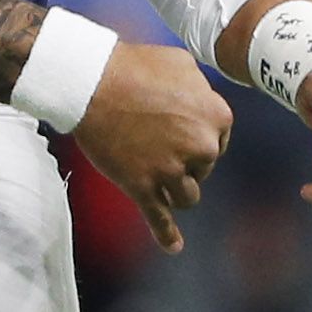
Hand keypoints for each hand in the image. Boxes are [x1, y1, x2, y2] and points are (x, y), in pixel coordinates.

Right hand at [74, 41, 230, 252]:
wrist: (92, 82)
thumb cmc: (135, 66)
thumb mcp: (182, 64)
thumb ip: (201, 88)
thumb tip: (204, 103)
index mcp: (216, 116)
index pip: (219, 138)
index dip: (196, 135)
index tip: (176, 130)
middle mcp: (202, 146)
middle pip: (202, 168)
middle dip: (184, 159)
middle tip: (154, 139)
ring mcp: (172, 170)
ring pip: (186, 195)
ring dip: (173, 188)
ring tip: (151, 171)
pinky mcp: (144, 187)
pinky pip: (161, 219)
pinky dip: (167, 235)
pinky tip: (173, 246)